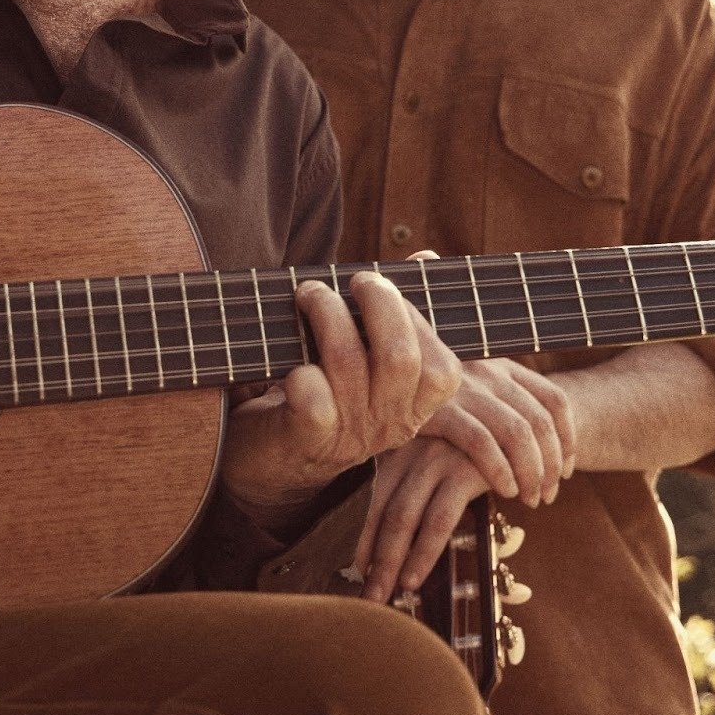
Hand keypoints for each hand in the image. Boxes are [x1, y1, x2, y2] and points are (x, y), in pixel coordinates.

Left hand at [220, 271, 461, 528]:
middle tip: (354, 280)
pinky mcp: (306, 439)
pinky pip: (312, 398)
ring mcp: (349, 436)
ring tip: (309, 293)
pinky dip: (301, 369)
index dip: (417, 320)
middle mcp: (388, 426)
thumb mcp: (370, 356)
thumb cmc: (328, 389)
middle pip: (400, 359)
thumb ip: (401, 310)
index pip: (443, 372)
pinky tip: (290, 357)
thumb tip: (427, 256)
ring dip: (327, 314)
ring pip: (349, 363)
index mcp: (413, 408)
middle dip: (379, 304)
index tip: (385, 286)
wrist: (271, 458)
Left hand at [355, 434, 488, 602]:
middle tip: (368, 595)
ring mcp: (436, 459)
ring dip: (395, 561)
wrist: (524, 419)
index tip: (356, 570)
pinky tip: (416, 576)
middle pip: (386, 512)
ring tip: (390, 592)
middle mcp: (413, 451)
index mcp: (405, 449)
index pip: (374, 499)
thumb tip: (404, 534)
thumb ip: (425, 487)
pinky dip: (424, 552)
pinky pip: (438, 520)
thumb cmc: (483, 446)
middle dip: (376, 557)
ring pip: (404, 518)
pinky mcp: (463, 470)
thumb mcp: (449, 459)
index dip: (364, 536)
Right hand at [422, 358, 575, 506]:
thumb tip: (547, 450)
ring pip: (518, 433)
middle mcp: (489, 371)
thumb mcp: (475, 392)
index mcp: (503, 366)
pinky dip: (500, 469)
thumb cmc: (434, 401)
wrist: (381, 380)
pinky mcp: (440, 408)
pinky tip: (505, 490)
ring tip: (531, 499)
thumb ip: (503, 407)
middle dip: (552, 465)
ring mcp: (465, 387)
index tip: (567, 471)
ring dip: (532, 472)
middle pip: (540, 421)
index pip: (555, 399)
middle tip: (548, 495)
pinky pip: (481, 441)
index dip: (570, 438)